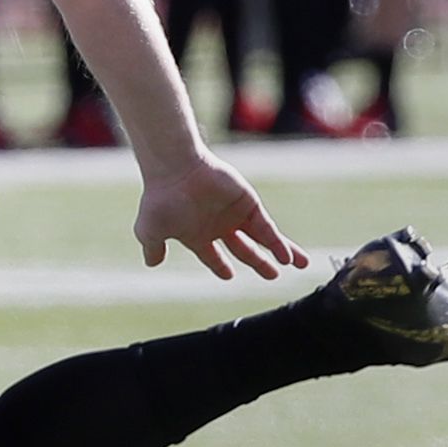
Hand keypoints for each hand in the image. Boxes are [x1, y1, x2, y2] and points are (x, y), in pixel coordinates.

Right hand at [133, 149, 306, 281]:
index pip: (213, 256)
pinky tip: (287, 257)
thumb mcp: (149, 230)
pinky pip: (267, 230)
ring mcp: (235, 215)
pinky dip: (278, 244)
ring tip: (298, 265)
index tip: (228, 276)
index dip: (220, 267)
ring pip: (263, 239)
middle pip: (245, 250)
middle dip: (260, 263)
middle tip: (272, 275)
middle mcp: (219, 226)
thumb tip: (151, 263)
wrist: (175, 170)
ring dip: (280, 252)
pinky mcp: (249, 205)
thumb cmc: (160, 200)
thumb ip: (153, 248)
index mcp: (197, 235)